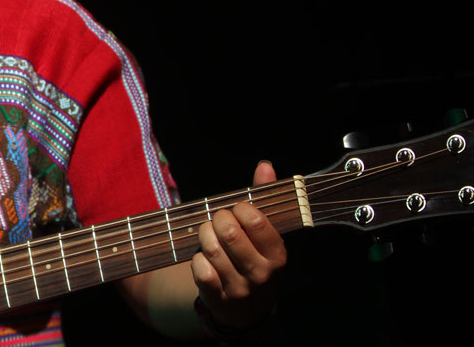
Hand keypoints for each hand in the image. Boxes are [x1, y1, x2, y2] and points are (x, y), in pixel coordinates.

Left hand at [190, 160, 285, 329]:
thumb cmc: (254, 258)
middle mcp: (262, 273)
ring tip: (208, 236)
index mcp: (277, 254)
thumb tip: (265, 165)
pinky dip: (197, 261)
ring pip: (212, 251)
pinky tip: (202, 258)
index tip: (236, 210)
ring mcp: (240, 288)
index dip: (239, 209)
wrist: (246, 308)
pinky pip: (202, 273)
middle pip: (230, 233)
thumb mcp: (264, 233)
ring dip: (204, 237)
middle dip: (217, 220)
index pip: (255, 221)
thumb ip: (263, 198)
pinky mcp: (218, 299)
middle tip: (217, 221)